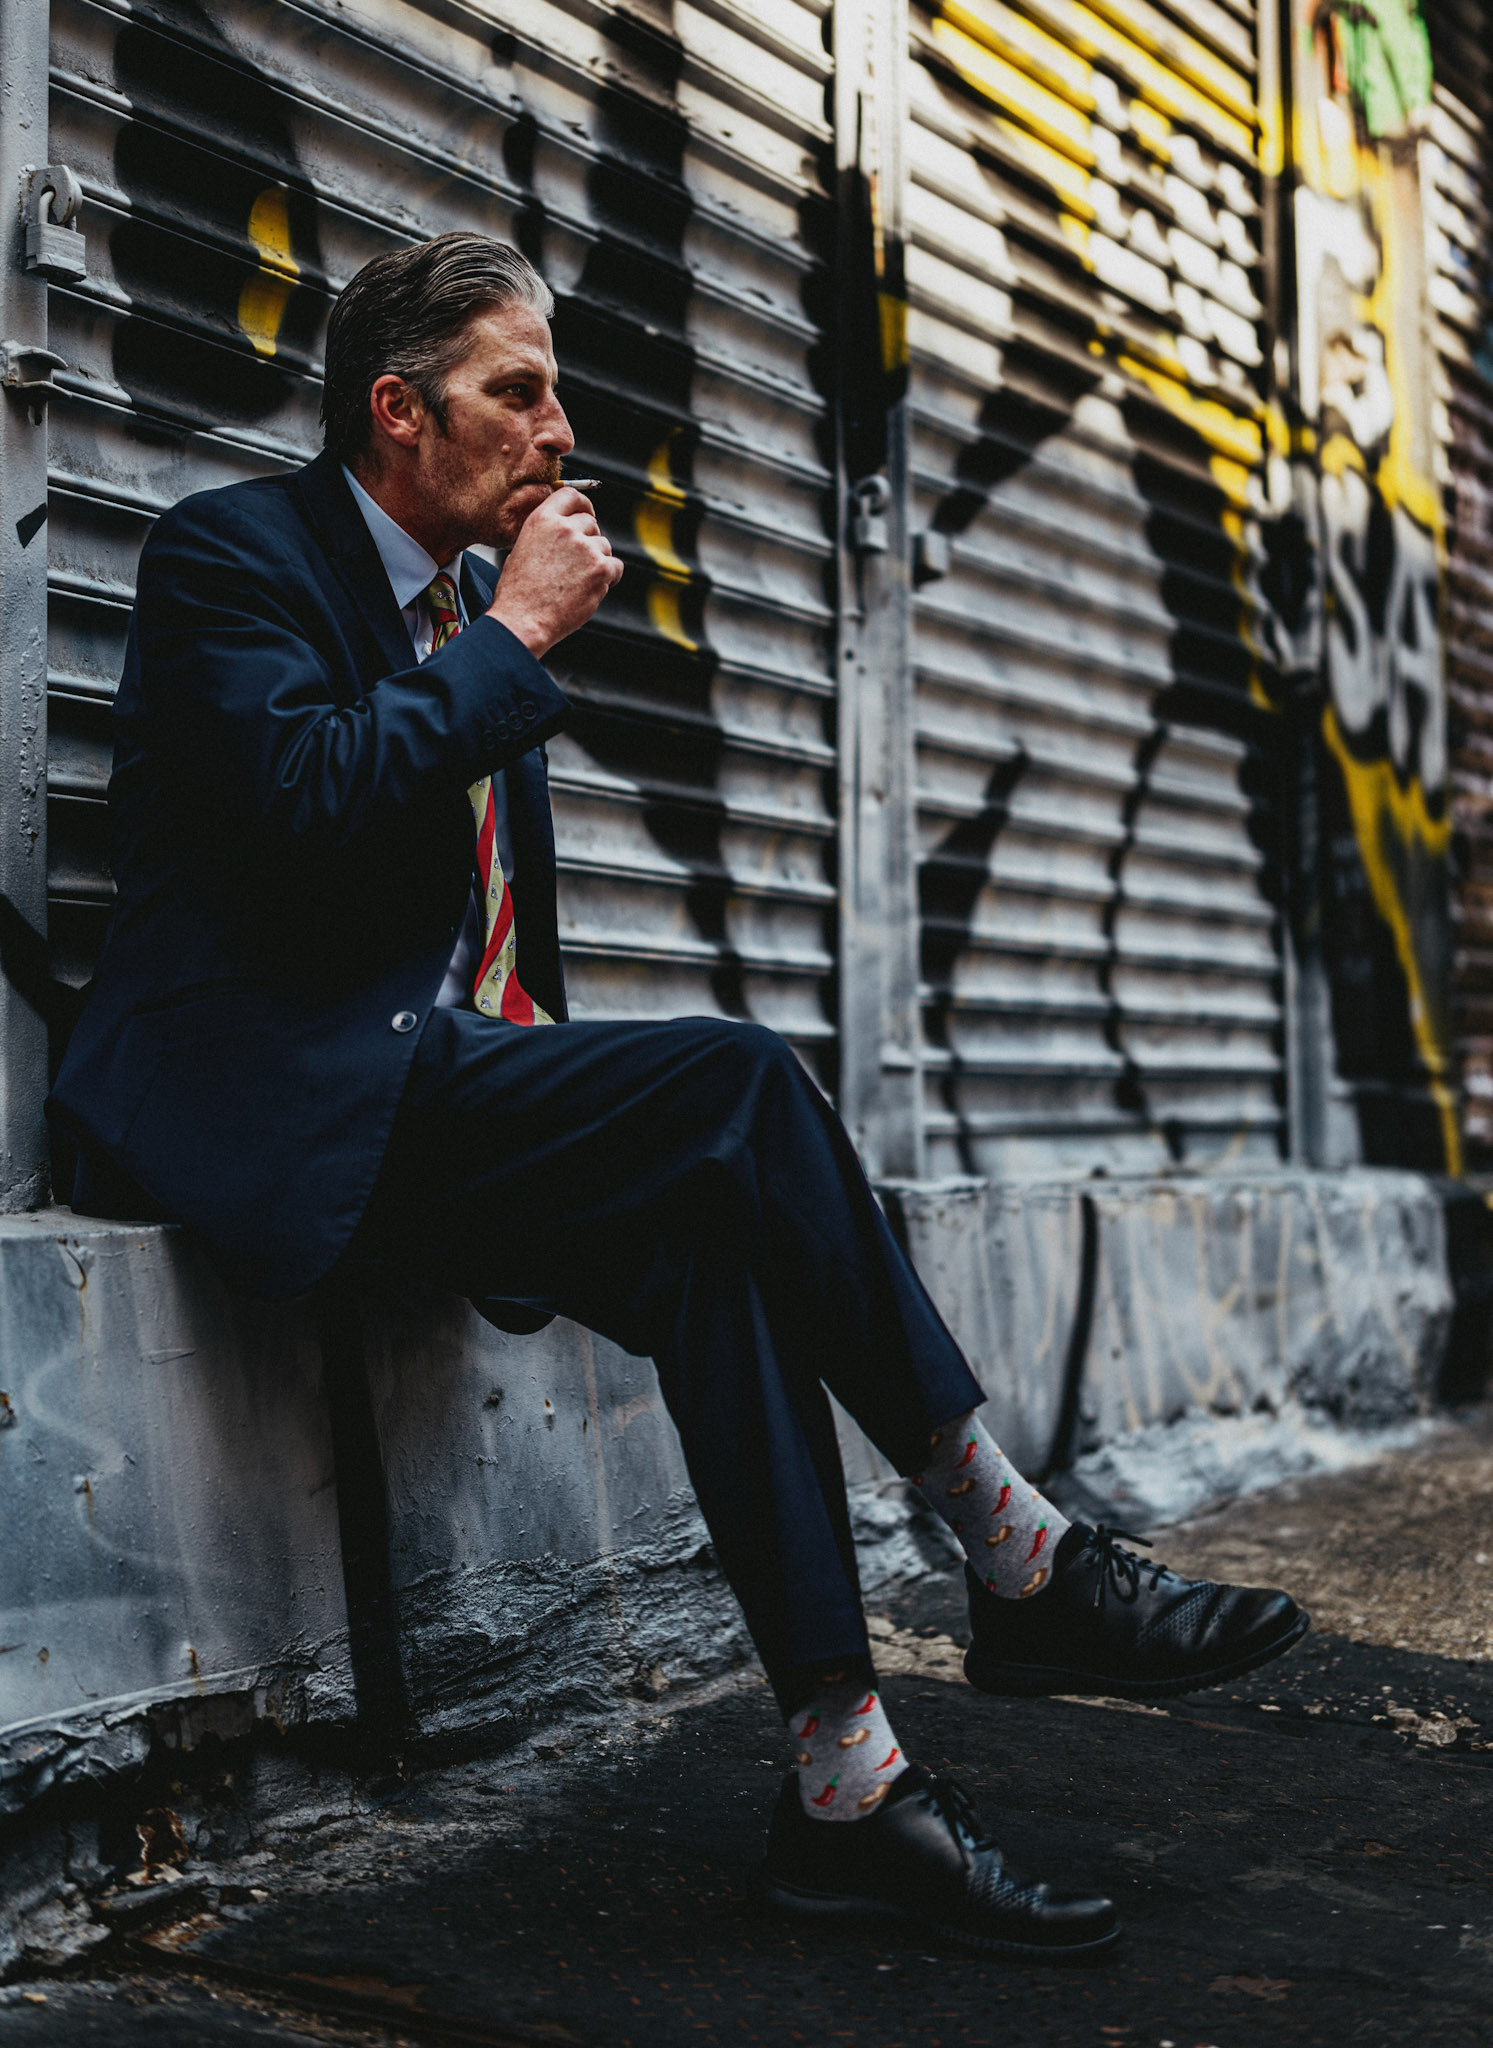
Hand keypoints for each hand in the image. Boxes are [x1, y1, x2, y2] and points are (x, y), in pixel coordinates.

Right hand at [488, 488, 622, 656]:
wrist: (523, 619)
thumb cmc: (519, 591)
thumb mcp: (524, 547)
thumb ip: (548, 532)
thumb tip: (570, 527)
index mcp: (543, 519)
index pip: (572, 496)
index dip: (583, 505)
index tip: (588, 514)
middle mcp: (565, 528)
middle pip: (591, 524)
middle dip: (588, 541)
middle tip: (576, 565)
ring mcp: (585, 548)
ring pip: (604, 546)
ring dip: (597, 561)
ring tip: (576, 582)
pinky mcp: (601, 569)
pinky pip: (616, 566)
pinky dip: (609, 578)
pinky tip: (591, 589)